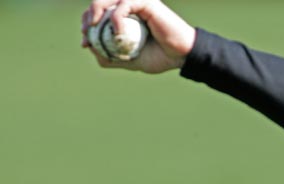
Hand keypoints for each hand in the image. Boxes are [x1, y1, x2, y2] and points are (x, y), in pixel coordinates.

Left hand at [81, 0, 196, 72]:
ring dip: (95, 12)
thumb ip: (111, 55)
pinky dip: (116, 19)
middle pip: (99, 3)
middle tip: (86, 33)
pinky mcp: (146, 2)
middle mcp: (131, 5)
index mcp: (127, 16)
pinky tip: (118, 33)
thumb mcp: (130, 60)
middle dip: (87, 16)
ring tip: (94, 28)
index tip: (85, 42)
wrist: (181, 56)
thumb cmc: (161, 57)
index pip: (99, 13)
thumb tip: (90, 47)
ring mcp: (138, 2)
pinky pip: (123, 5)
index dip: (87, 23)